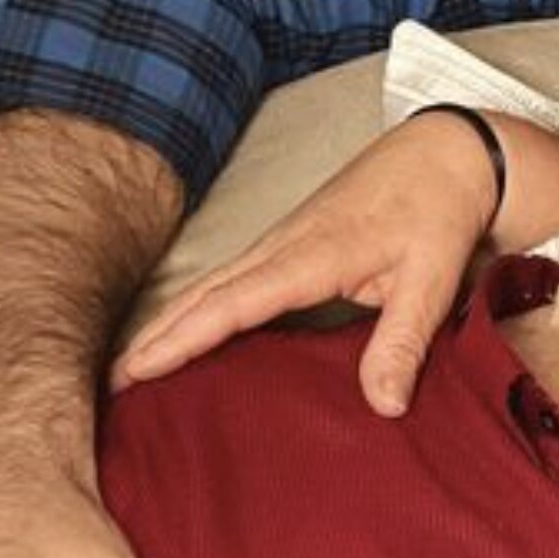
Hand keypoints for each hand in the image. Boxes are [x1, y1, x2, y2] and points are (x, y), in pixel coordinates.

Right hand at [113, 112, 501, 417]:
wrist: (447, 152)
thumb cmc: (438, 210)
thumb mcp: (432, 277)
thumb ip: (404, 341)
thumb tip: (384, 406)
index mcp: (312, 255)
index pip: (232, 303)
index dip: (183, 339)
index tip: (137, 371)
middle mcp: (284, 245)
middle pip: (204, 293)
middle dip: (156, 336)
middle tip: (111, 386)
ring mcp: (284, 240)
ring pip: (214, 283)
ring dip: (172, 321)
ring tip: (133, 368)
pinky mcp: (292, 241)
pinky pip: (234, 277)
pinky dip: (201, 305)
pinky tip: (191, 331)